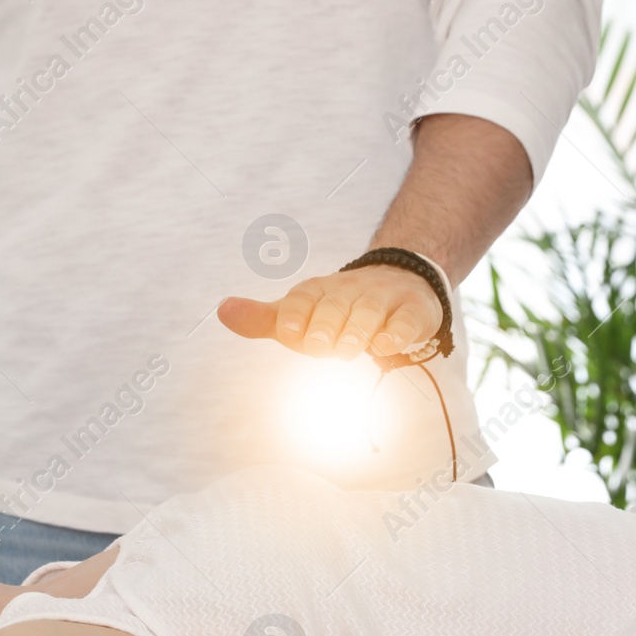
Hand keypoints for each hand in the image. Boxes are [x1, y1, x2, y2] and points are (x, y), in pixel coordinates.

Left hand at [217, 265, 442, 360]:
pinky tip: (385, 346)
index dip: (295, 315)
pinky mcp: (413, 311)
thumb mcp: (298, 314)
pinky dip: (396, 332)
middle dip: (325, 325)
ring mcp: (382, 299)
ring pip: (369, 312)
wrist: (398, 284)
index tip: (287, 333)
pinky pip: (406, 320)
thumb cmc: (337, 311)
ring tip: (347, 350)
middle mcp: (350, 291)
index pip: (303, 299)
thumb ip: (262, 318)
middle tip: (317, 347)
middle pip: (335, 306)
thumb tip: (222, 309)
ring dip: (357, 330)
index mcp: (319, 292)